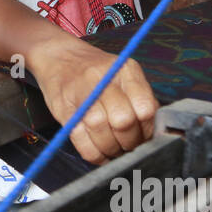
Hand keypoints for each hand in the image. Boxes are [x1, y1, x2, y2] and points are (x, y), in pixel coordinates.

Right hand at [24, 35, 157, 164]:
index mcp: (125, 70)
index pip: (145, 108)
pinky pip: (81, 141)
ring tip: (114, 150)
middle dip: (129, 143)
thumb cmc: (97, 72)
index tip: (144, 139)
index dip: (147, 131)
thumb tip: (152, 134)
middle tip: (128, 147)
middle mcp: (103, 79)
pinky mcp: (63, 110)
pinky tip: (100, 154)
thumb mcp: (123, 75)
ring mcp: (81, 94)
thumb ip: (139, 99)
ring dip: (111, 150)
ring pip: (102, 132)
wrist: (59, 57)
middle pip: (123, 121)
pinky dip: (94, 154)